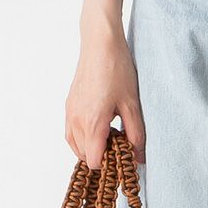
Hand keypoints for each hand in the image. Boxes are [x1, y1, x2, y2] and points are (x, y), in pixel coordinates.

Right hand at [65, 36, 144, 167]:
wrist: (99, 43)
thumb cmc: (116, 70)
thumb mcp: (132, 105)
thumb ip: (136, 135)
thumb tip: (139, 158)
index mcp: (92, 123)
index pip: (94, 162)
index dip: (109, 165)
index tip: (123, 158)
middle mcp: (76, 121)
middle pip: (85, 157)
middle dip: (102, 156)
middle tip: (120, 145)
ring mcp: (70, 113)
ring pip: (76, 147)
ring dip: (92, 148)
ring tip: (110, 135)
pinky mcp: (69, 106)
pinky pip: (71, 133)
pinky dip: (82, 138)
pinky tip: (99, 128)